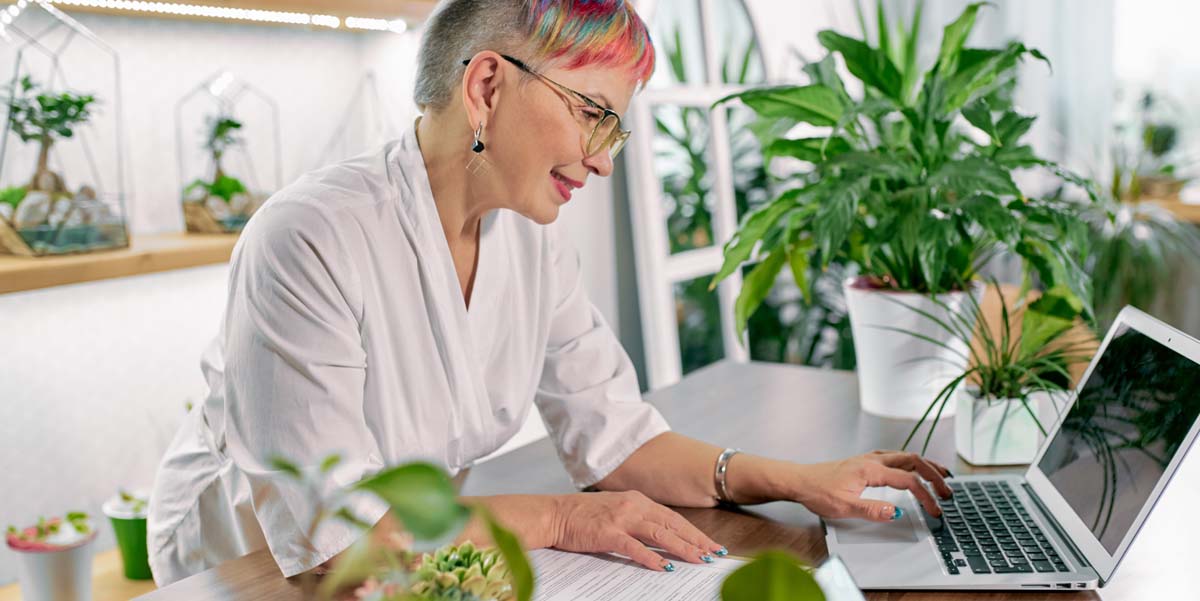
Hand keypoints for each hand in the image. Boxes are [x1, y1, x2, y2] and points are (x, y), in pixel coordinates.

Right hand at [550, 490, 726, 570]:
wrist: (554, 514)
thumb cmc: (583, 516)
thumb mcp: (616, 511)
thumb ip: (638, 520)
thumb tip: (663, 537)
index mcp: (637, 500)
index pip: (673, 518)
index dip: (694, 532)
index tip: (711, 545)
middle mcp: (633, 506)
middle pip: (673, 525)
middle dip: (696, 541)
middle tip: (714, 554)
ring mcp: (621, 518)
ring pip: (660, 534)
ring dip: (682, 548)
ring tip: (698, 560)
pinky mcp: (608, 532)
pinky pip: (634, 546)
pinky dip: (651, 557)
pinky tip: (664, 566)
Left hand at [792, 450, 953, 521]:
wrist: (799, 480)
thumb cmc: (817, 491)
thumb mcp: (844, 507)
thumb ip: (872, 510)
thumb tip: (896, 512)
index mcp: (870, 470)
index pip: (908, 480)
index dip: (926, 495)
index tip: (935, 510)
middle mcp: (872, 460)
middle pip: (913, 460)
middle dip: (934, 474)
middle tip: (948, 489)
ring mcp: (868, 459)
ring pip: (905, 455)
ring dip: (924, 465)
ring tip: (940, 474)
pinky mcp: (864, 462)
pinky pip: (894, 457)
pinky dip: (910, 462)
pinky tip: (912, 467)